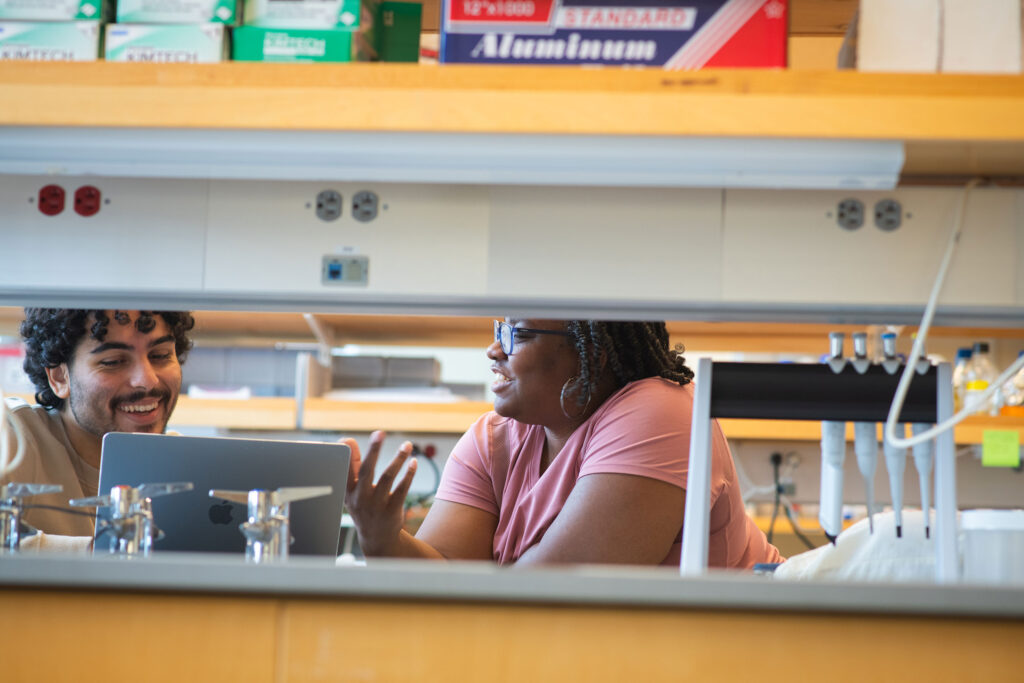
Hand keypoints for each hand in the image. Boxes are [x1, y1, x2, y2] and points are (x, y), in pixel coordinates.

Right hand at [340, 431, 417, 556]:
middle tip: (379, 433)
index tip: (348, 439)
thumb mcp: (352, 491)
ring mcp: (376, 505)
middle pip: (366, 471)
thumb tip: (347, 440)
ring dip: (398, 459)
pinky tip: (413, 462)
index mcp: (348, 491)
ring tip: (407, 445)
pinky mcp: (392, 510)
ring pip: (387, 478)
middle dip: (372, 451)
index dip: (346, 456)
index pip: (345, 470)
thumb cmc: (363, 506)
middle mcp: (360, 497)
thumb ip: (351, 466)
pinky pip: (402, 489)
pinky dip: (408, 474)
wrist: (376, 538)